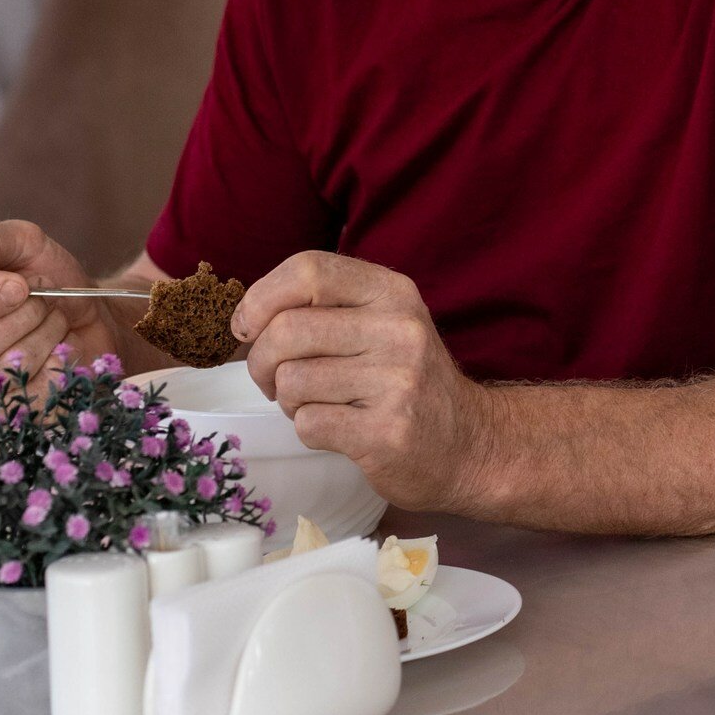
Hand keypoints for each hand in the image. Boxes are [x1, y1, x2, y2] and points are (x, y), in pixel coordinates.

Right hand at [0, 220, 121, 390]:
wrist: (90, 311)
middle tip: (41, 298)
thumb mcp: (17, 240)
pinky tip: (59, 347)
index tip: (20, 284)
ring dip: (46, 333)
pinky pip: (36, 391)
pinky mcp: (8, 411)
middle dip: (22, 315)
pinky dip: (61, 360)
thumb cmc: (43, 276)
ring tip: (50, 318)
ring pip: (7, 370)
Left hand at [233, 252, 486, 512]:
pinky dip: (309, 430)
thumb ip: (326, 308)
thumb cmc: (406, 381)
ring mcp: (397, 381)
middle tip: (274, 380)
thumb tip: (245, 320)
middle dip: (261, 361)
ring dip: (289, 401)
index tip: (247, 327)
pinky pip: (308, 424)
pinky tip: (339, 430)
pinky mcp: (387, 431)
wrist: (468, 444)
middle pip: (286, 329)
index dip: (260, 298)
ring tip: (320, 405)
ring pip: (292, 381)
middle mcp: (399, 328)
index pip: (309, 270)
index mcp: (393, 292)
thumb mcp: (383, 323)